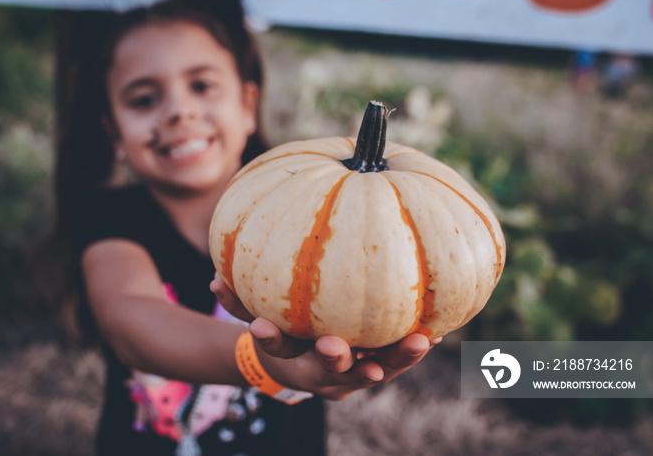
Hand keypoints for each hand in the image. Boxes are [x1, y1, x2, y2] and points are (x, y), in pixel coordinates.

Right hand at [211, 274, 440, 399]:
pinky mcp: (379, 365)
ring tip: (422, 341)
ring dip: (399, 359)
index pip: (279, 351)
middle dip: (337, 361)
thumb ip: (237, 303)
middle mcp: (327, 376)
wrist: (307, 369)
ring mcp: (356, 375)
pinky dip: (415, 349)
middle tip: (334, 346)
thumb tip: (214, 277)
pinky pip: (399, 359)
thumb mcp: (259, 320)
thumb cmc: (283, 336)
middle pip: (333, 374)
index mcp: (295, 363)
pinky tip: (439, 329)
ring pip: (378, 371)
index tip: (262, 327)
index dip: (272, 340)